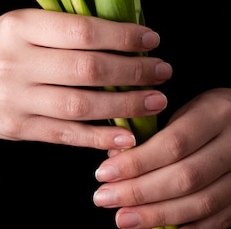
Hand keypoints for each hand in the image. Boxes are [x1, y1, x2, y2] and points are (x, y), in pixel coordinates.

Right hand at [0, 8, 171, 149]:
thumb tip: (121, 37)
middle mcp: (16, 62)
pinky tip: (127, 135)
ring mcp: (15, 98)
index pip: (80, 31)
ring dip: (125, 105)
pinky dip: (99, 137)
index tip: (150, 39)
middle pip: (86, 69)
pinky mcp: (16, 128)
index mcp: (19, 26)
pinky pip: (66, 135)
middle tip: (162, 71)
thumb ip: (62, 29)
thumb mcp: (21, 23)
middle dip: (132, 71)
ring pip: (80, 105)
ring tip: (155, 101)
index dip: (121, 36)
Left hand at [93, 87, 230, 227]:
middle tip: (104, 198)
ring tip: (123, 217)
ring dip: (157, 215)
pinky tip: (159, 228)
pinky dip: (187, 227)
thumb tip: (114, 157)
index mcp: (215, 114)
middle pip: (184, 177)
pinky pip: (218, 219)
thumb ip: (154, 131)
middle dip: (139, 192)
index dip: (136, 162)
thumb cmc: (208, 111)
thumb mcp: (184, 107)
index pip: (172, 144)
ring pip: (201, 203)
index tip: (104, 172)